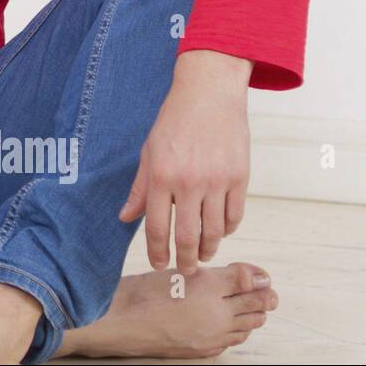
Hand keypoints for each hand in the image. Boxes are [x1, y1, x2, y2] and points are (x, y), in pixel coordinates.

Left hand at [119, 50, 252, 274]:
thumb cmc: (173, 122)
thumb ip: (140, 189)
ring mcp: (217, 181)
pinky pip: (234, 216)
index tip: (159, 264)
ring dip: (208, 249)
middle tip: (184, 271)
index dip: (157, 251)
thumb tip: (125, 218)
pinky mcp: (240, 177)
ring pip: (215, 232)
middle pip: (188, 237)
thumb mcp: (148, 152)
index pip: (157, 227)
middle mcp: (189, 183)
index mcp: (161, 177)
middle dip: (185, 261)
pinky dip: (227, 230)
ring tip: (202, 255)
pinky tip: (219, 232)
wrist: (209, 95)